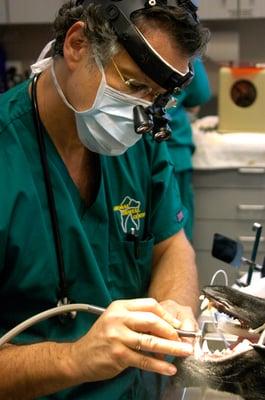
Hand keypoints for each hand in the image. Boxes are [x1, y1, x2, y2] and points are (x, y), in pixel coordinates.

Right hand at [69, 298, 192, 382]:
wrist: (79, 357)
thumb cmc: (100, 338)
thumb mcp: (116, 320)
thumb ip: (136, 320)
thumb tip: (164, 327)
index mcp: (120, 307)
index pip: (149, 305)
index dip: (166, 315)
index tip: (177, 324)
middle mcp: (118, 319)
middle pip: (152, 320)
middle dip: (171, 330)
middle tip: (183, 339)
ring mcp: (117, 337)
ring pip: (150, 341)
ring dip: (171, 347)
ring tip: (184, 352)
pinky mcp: (118, 355)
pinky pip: (144, 360)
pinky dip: (159, 365)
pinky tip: (168, 368)